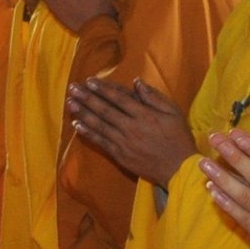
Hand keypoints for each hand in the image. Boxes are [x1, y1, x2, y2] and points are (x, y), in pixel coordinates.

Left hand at [66, 78, 196, 186]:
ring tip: (70, 102)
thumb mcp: (174, 113)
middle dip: (87, 97)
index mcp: (145, 115)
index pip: (119, 98)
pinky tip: (77, 124)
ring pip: (99, 125)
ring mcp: (123, 142)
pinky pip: (100, 141)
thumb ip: (155, 97)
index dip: (103, 89)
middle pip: (105, 110)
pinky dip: (87, 132)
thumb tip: (137, 82)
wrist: (178, 168)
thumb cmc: (178, 138)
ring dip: (83, 112)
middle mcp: (131, 127)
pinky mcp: (119, 154)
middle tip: (72, 88)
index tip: (89, 80)